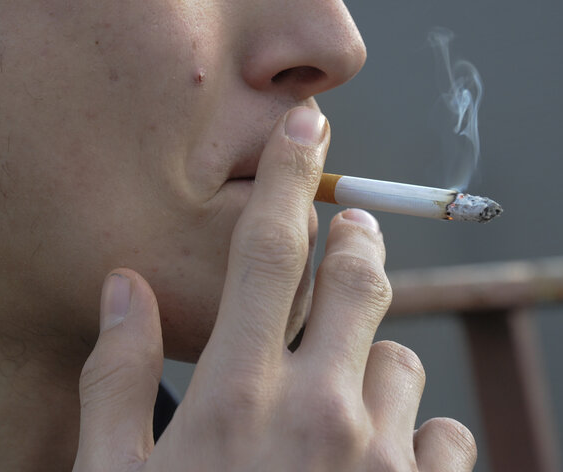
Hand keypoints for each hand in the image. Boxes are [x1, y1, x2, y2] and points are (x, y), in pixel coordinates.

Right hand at [74, 107, 476, 470]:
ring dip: (375, 359)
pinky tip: (380, 461)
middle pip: (357, 279)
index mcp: (236, 397)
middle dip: (353, 244)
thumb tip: (123, 287)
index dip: (285, 177)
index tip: (306, 125)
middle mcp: (320, 415)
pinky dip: (418, 433)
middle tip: (345, 234)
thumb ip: (117, 376)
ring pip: (403, 358)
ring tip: (337, 395)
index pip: (265, 251)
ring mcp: (383, 464)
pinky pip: (446, 434)